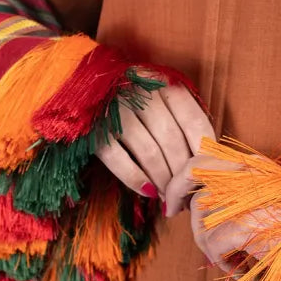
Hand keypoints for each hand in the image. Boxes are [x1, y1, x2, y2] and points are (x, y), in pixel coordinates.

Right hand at [96, 82, 214, 206]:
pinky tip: (147, 192)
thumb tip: (206, 162)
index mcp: (163, 82)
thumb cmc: (128, 98)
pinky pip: (118, 158)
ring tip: (168, 199)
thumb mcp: (157, 98)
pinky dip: (135, 179)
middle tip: (186, 196)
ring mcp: (113, 107)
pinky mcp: (91, 127)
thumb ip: (181, 120)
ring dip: (162, 181)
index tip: (206, 176)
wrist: (75, 85)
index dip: (203, 155)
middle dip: (181, 175)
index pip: (195, 122)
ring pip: (149, 152)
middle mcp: (140, 90)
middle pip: (172, 141)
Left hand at [163, 152, 278, 273]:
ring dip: (212, 247)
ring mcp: (248, 200)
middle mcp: (249, 176)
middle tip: (208, 245)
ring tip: (235, 259)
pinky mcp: (247, 226)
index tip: (174, 206)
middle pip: (197, 196)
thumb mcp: (274, 202)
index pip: (199, 161)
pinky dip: (223, 262)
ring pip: (202, 224)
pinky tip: (242, 268)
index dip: (178, 183)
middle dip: (195, 224)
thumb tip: (199, 209)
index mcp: (255, 166)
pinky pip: (213, 246)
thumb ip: (241, 197)